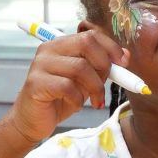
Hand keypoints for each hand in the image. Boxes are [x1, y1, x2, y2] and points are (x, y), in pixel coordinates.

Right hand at [6, 30, 127, 143]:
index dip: (111, 47)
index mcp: (61, 44)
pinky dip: (78, 99)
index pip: (90, 35)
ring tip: (94, 101)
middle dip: (104, 64)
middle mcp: (49, 50)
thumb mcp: (85, 82)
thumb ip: (100, 67)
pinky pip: (67, 87)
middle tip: (106, 84)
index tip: (123, 63)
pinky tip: (76, 105)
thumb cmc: (59, 99)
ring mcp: (40, 65)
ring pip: (80, 67)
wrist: (32, 121)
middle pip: (86, 44)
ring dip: (94, 87)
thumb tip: (125, 56)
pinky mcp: (36, 83)